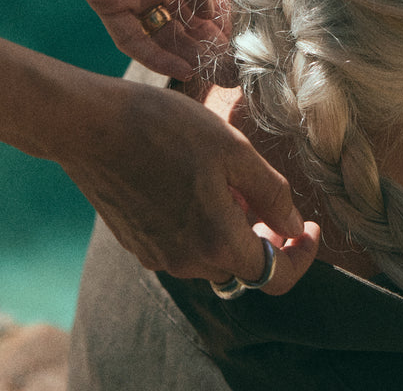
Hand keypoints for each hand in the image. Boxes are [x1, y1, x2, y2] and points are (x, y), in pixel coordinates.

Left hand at [34, 0, 221, 77]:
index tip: (242, 43)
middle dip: (209, 48)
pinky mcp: (106, 0)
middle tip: (231, 71)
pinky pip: (130, 37)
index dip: (224, 21)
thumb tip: (213, 8)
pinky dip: (153, 55)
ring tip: (210, 74)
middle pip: (189, 25)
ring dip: (187, 56)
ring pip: (164, 37)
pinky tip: (179, 67)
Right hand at [59, 74, 319, 289]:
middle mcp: (186, 262)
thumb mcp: (233, 149)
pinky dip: (203, 226)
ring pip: (213, 256)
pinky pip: (184, 245)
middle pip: (244, 267)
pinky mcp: (137, 242)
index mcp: (217, 242)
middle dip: (267, 239)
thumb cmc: (165, 128)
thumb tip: (294, 226)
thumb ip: (270, 193)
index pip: (275, 275)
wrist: (91, 126)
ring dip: (234, 231)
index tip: (312, 227)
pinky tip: (199, 185)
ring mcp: (158, 255)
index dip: (301, 255)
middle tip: (275, 200)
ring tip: (235, 184)